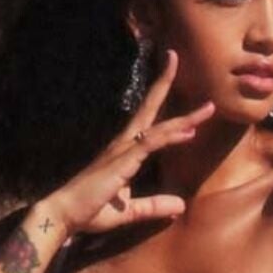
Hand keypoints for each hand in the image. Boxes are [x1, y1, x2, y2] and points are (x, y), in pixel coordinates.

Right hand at [42, 49, 214, 235]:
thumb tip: (180, 206)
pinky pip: (150, 144)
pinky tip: (189, 130)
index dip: (166, 112)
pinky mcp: (122, 162)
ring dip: (184, 117)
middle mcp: (122, 145)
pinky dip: (170, 136)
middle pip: (148, 109)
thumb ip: (153, 207)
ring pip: (158, 127)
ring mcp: (121, 151)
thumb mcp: (128, 211)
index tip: (193, 109)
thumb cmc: (89, 212)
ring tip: (208, 107)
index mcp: (122, 153)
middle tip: (174, 57)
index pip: (147, 124)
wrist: (64, 216)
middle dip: (163, 83)